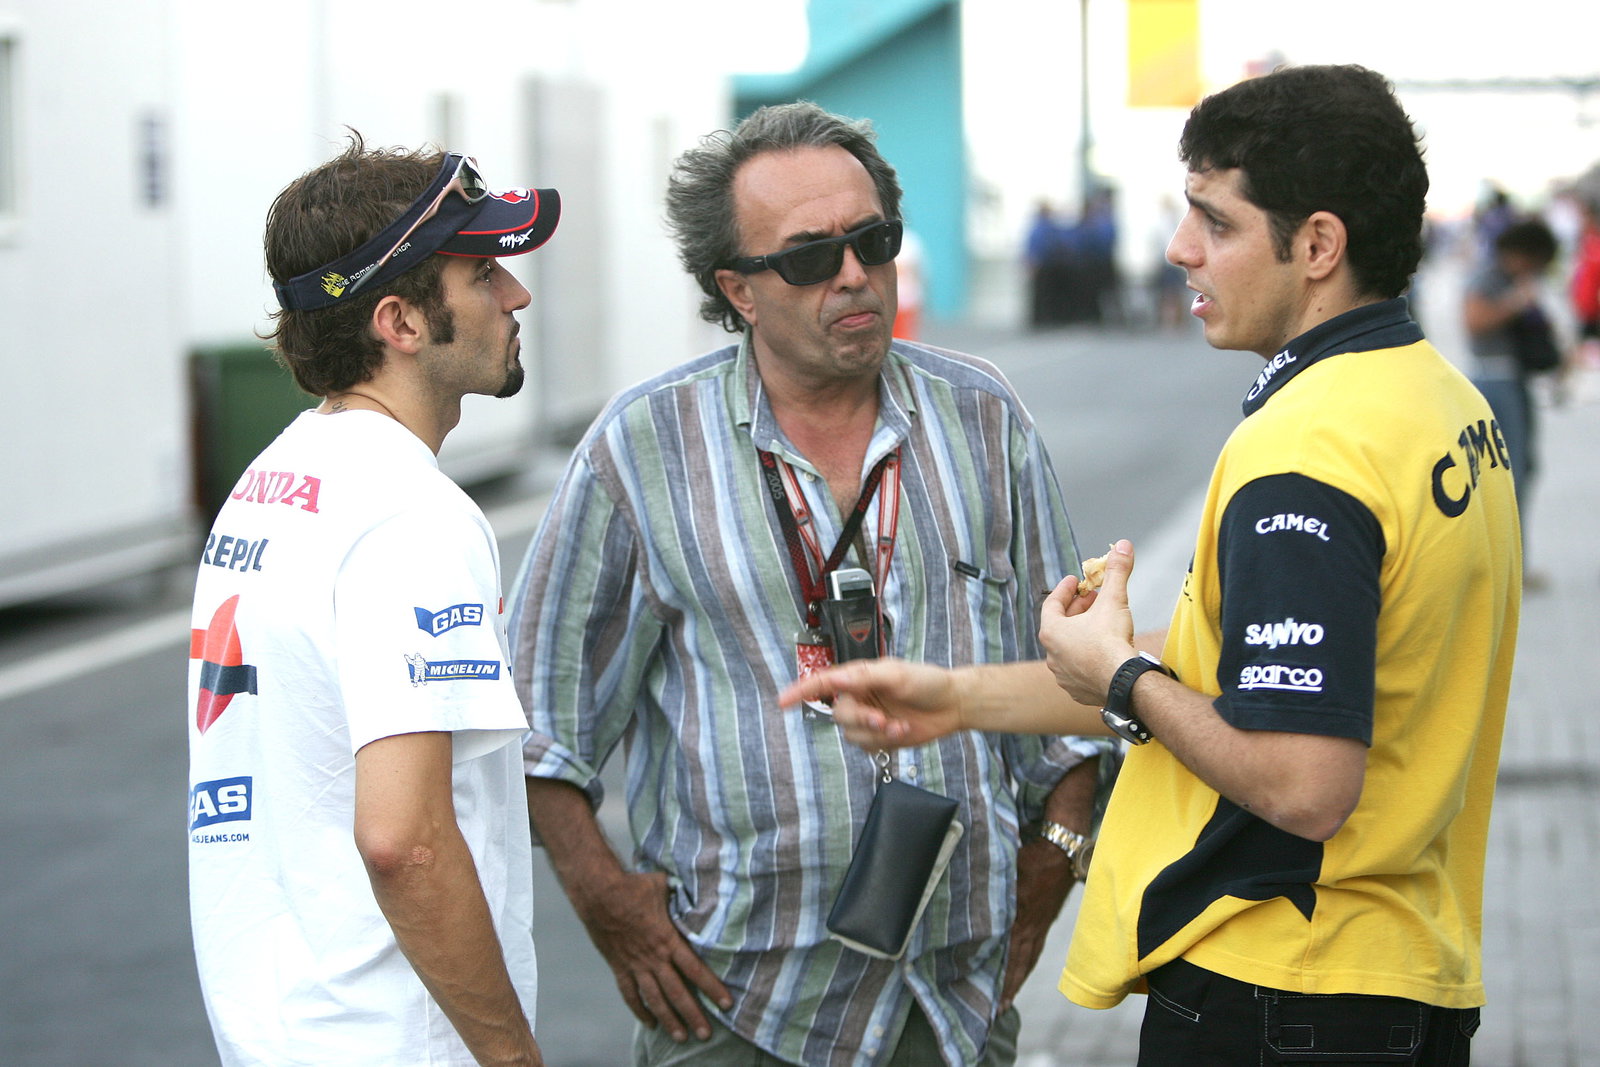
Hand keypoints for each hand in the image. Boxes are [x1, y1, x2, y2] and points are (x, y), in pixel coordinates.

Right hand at [575, 869, 731, 1041]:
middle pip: (677, 992)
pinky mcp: (619, 966)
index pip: (695, 969)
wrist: (599, 893)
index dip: (711, 988)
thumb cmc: (634, 886)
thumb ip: (682, 896)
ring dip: (668, 1020)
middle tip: (706, 1035)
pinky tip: (650, 1022)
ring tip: (681, 1037)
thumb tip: (699, 889)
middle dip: (693, 1015)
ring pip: (654, 999)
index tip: (726, 1004)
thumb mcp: (665, 888)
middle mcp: (654, 957)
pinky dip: (639, 1010)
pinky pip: (629, 993)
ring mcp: (635, 964)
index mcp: (668, 939)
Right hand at [777, 658, 963, 748]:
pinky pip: (867, 746)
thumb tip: (835, 680)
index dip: (801, 691)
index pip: (823, 683)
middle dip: (862, 720)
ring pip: (853, 735)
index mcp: (858, 677)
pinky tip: (902, 731)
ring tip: (900, 726)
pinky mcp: (879, 736)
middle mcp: (859, 697)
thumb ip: (863, 677)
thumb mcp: (896, 674)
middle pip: (840, 715)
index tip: (782, 702)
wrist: (951, 705)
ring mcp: (868, 717)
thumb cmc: (926, 682)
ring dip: (877, 734)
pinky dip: (884, 742)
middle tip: (884, 720)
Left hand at [999, 840, 1076, 1011]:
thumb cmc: (1029, 854)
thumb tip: (963, 893)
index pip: (1006, 952)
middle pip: (1017, 964)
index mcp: (1017, 914)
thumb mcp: (1004, 867)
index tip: (990, 994)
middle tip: (997, 1011)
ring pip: (1027, 960)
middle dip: (1007, 988)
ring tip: (1007, 1001)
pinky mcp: (1045, 921)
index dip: (999, 975)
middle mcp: (1029, 925)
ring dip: (1017, 982)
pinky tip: (1022, 972)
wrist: (1061, 849)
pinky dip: (1027, 966)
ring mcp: (1040, 925)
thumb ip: (985, 883)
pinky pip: (1035, 950)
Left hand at [1039, 540, 1138, 705]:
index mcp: (1052, 632)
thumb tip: (1121, 545)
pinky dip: (1087, 657)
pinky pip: (1079, 670)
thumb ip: (1116, 572)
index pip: (1052, 604)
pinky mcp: (1078, 692)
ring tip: (1099, 623)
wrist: (1123, 683)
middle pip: (1060, 626)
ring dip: (1081, 634)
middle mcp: (1052, 656)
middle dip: (1077, 610)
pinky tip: (1101, 652)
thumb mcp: (1113, 600)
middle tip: (1092, 599)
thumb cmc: (1111, 641)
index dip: (1064, 590)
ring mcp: (1063, 676)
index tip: (1074, 581)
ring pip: (1069, 649)